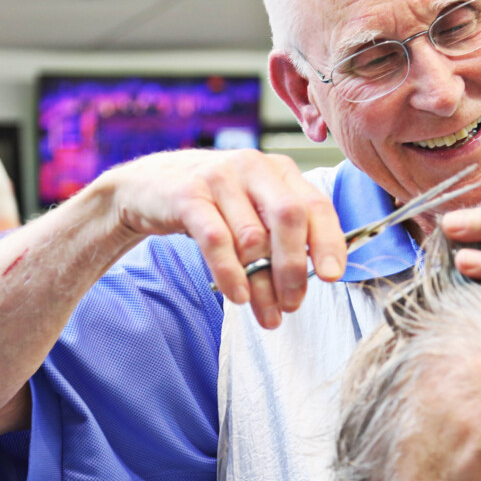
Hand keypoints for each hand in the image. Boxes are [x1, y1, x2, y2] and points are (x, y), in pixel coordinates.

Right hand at [101, 149, 346, 329]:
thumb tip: (307, 284)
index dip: (329, 242)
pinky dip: (230, 273)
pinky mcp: (188, 195)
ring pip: (252, 237)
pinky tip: (237, 296)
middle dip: (295, 268)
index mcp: (279, 171)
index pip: (316, 205)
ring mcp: (220, 177)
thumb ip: (280, 238)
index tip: (333, 276)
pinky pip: (216, 240)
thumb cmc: (211, 205)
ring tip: (265, 313)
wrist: (146, 187)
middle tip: (293, 305)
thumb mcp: (251, 211)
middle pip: (290, 217)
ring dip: (261, 283)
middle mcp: (253, 167)